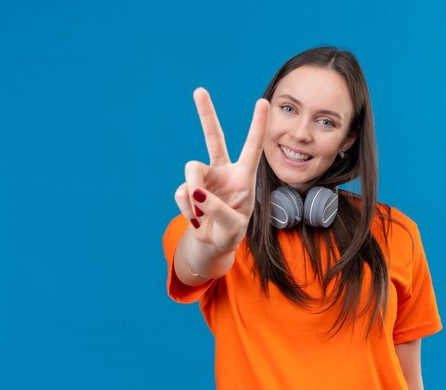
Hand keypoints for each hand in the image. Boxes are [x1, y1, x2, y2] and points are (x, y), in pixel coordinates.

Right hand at [174, 88, 269, 252]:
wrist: (213, 244)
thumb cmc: (231, 232)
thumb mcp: (234, 226)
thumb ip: (219, 210)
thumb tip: (197, 194)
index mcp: (243, 176)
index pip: (252, 147)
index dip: (258, 126)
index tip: (263, 102)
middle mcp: (223, 171)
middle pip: (213, 138)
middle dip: (206, 115)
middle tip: (199, 90)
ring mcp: (204, 178)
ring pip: (191, 169)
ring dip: (193, 191)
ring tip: (200, 213)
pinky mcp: (188, 189)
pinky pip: (182, 193)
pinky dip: (187, 209)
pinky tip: (196, 220)